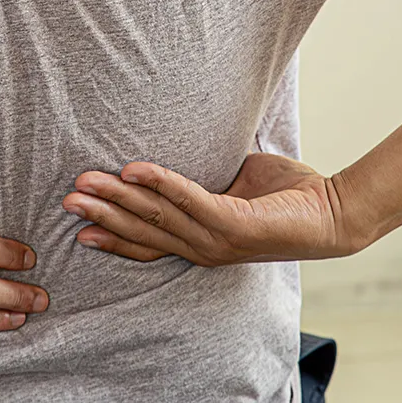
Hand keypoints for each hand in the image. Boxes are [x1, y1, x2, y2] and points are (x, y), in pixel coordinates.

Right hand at [62, 153, 362, 265]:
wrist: (333, 210)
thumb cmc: (284, 197)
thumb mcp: (231, 188)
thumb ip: (202, 184)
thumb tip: (174, 154)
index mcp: (201, 243)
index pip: (147, 244)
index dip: (112, 236)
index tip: (79, 225)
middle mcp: (205, 248)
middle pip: (142, 232)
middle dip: (102, 214)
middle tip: (68, 199)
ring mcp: (219, 240)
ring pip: (157, 217)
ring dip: (117, 198)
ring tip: (86, 182)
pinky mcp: (235, 224)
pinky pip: (188, 199)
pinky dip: (158, 184)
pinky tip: (132, 171)